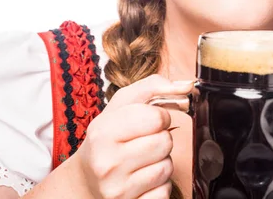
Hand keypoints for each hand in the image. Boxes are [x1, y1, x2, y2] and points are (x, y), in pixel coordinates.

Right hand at [75, 75, 193, 198]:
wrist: (86, 180)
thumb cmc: (108, 137)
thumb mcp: (120, 106)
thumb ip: (152, 87)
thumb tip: (187, 85)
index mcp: (102, 132)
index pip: (157, 118)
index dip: (160, 116)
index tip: (149, 121)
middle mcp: (107, 163)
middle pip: (165, 142)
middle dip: (161, 138)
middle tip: (144, 141)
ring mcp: (118, 190)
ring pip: (167, 167)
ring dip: (161, 160)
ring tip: (142, 159)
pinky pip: (165, 191)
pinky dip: (159, 184)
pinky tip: (142, 179)